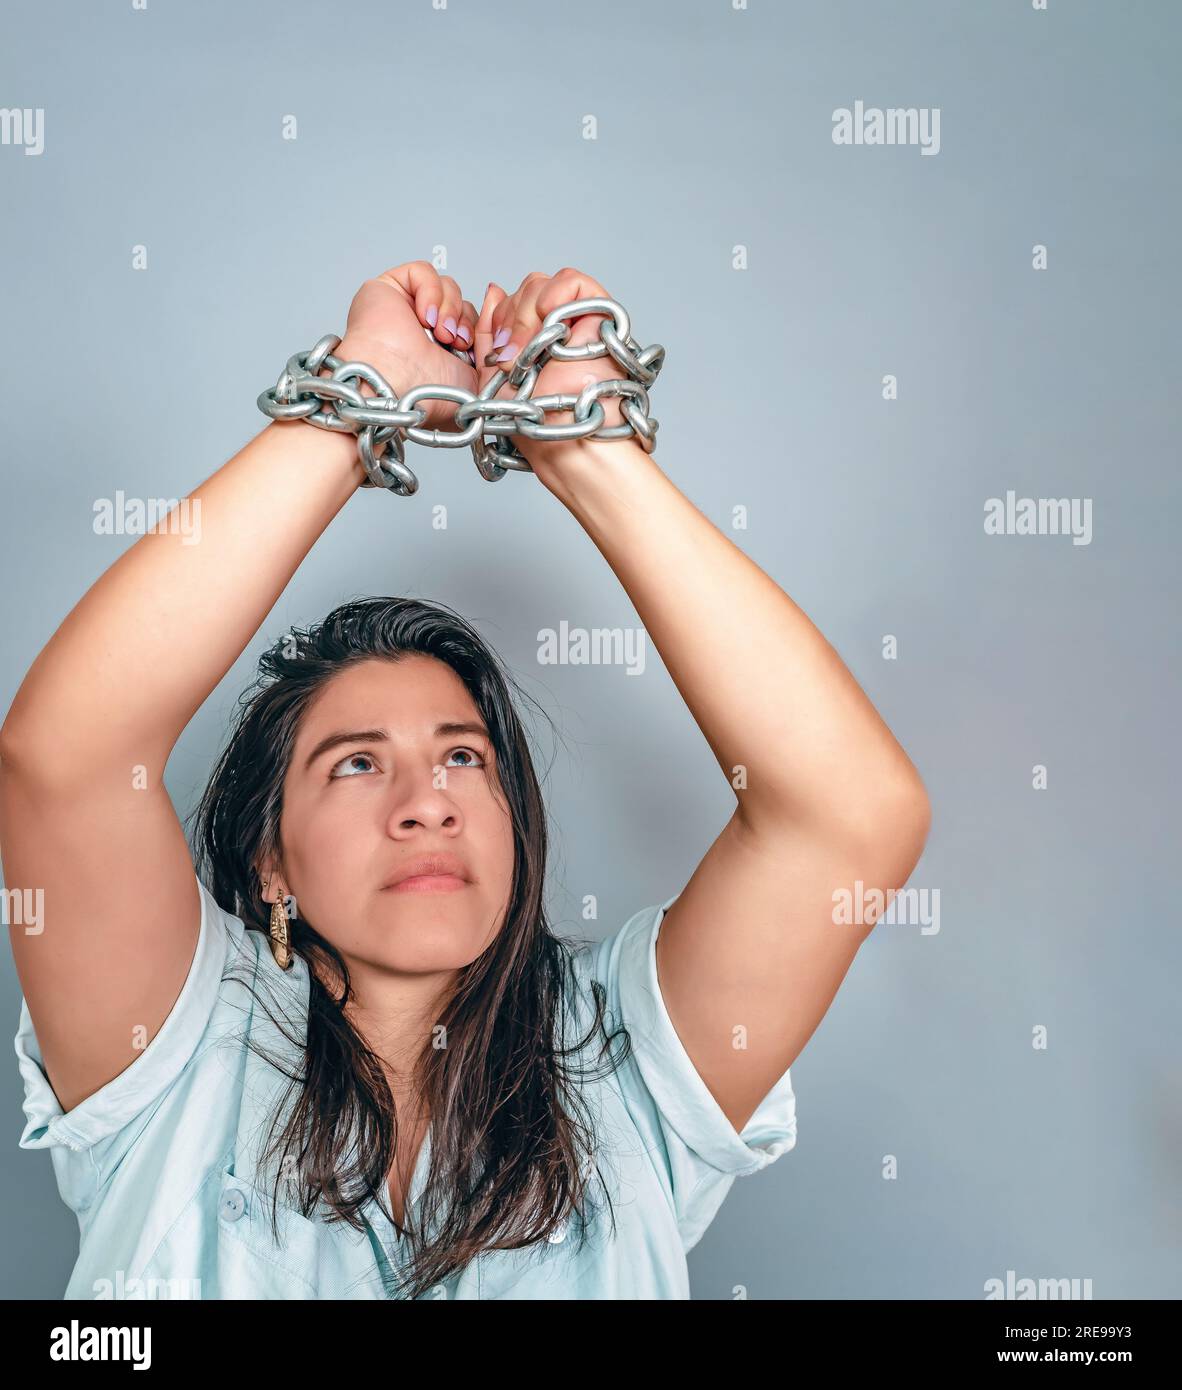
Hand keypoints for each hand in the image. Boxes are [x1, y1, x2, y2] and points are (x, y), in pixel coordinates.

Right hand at [334, 262, 478, 431]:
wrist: (399, 391)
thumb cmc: (429, 395)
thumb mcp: (482, 376)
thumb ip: (494, 341)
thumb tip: (497, 294)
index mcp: (445, 353)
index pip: (473, 321)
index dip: (480, 326)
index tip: (476, 343)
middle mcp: (424, 331)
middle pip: (461, 302)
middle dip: (465, 321)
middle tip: (457, 342)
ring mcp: (405, 308)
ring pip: (446, 286)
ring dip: (450, 309)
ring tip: (441, 333)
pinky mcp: (389, 288)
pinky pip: (423, 271)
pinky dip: (431, 291)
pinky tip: (426, 316)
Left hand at [474, 268, 634, 469]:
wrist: (563, 438)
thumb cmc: (535, 424)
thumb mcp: (494, 376)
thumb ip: (491, 333)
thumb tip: (494, 291)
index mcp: (533, 341)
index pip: (511, 304)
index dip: (500, 320)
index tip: (499, 351)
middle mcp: (558, 330)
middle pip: (527, 291)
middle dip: (513, 318)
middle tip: (514, 357)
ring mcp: (579, 322)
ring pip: (546, 285)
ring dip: (529, 312)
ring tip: (532, 351)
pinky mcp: (602, 318)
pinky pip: (576, 283)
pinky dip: (557, 290)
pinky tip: (549, 313)